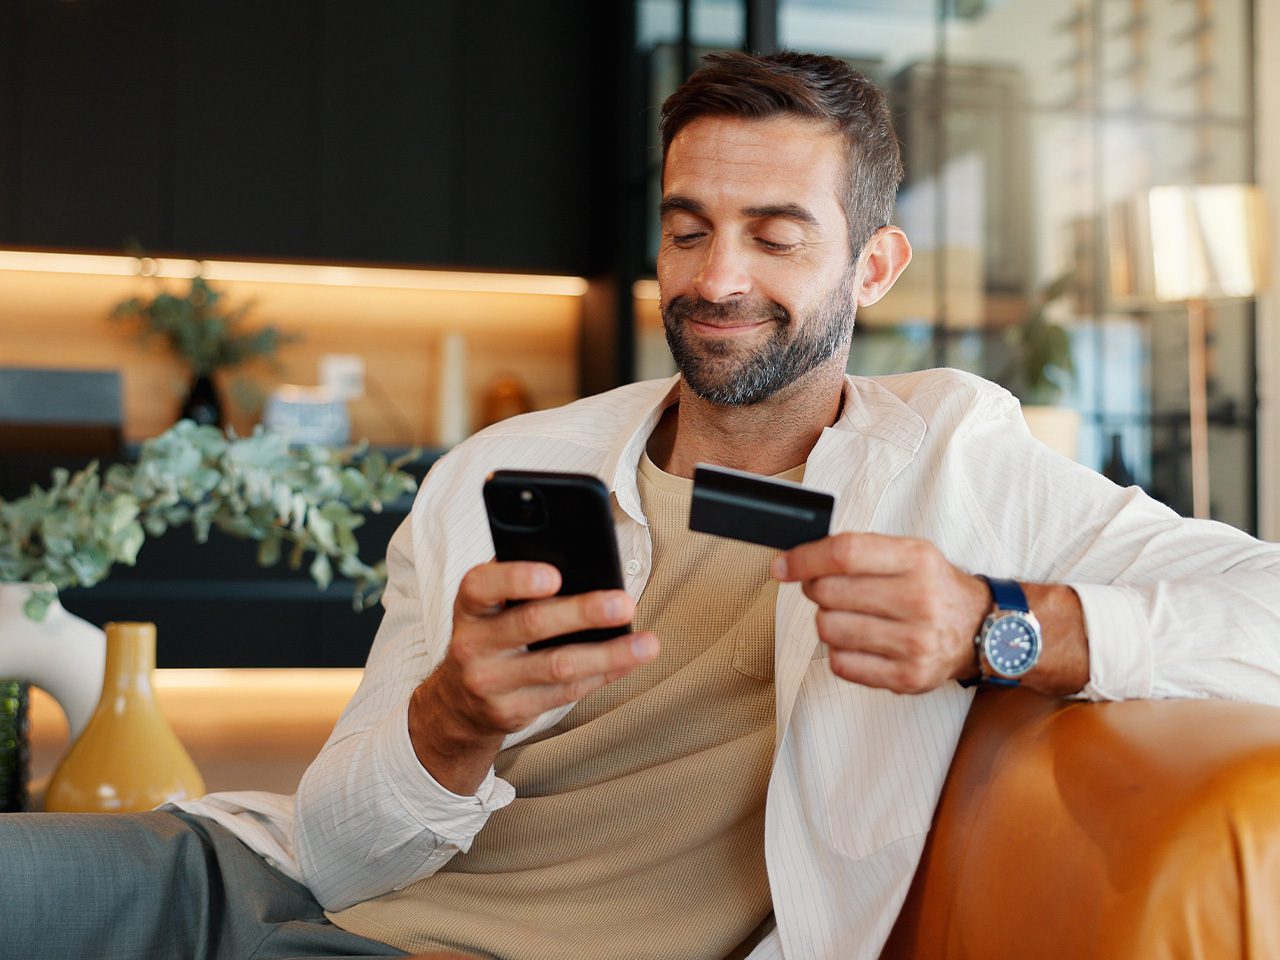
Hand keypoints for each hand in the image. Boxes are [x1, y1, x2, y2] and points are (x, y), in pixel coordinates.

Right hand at [409, 560, 659, 792]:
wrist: (456, 700)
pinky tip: (629, 662)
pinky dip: (604, 674)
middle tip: (623, 604)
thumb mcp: (490, 604)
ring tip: (646, 644)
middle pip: (531, 624)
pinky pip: (566, 692)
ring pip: (557, 666)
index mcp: (470, 606)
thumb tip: (585, 564)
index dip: (517, 579)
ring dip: (608, 654)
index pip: (483, 586)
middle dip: (582, 613)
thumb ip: (522, 581)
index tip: (555, 575)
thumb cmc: (490, 633)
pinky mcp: (513, 711)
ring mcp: (491, 682)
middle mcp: (473, 644)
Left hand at [772, 533, 988, 693]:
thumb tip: (797, 560)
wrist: (981, 629)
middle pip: (829, 592)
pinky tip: (859, 643)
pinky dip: (840, 652)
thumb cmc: (933, 587)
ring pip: (828, 630)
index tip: (782, 566)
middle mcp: (918, 600)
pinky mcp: (908, 677)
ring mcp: (915, 643)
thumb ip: (859, 551)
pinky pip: (841, 664)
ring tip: (850, 617)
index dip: (804, 559)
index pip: (844, 554)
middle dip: (817, 590)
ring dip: (827, 622)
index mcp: (916, 560)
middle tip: (829, 591)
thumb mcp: (909, 553)